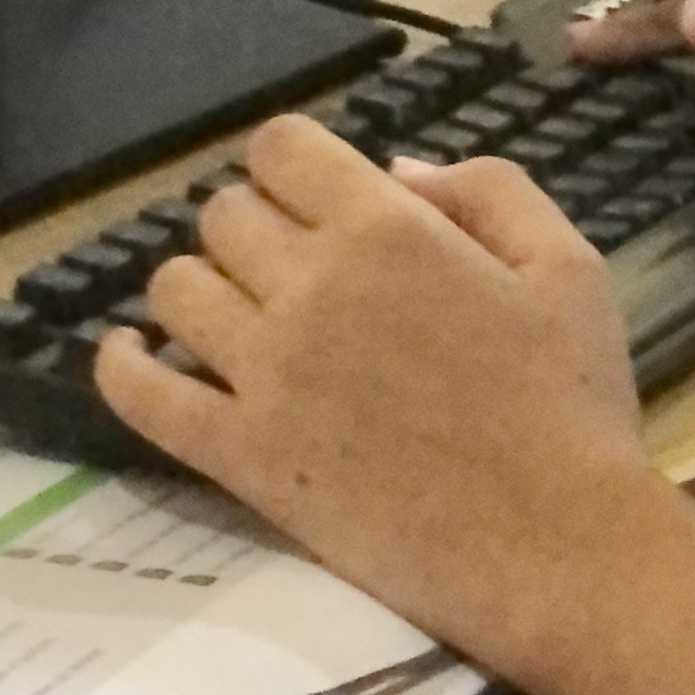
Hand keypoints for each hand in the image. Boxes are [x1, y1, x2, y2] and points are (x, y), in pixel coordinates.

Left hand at [93, 119, 663, 678]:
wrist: (556, 546)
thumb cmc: (574, 405)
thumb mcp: (567, 265)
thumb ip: (486, 190)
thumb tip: (395, 170)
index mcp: (387, 229)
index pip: (280, 148)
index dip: (292, 165)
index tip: (315, 200)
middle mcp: (309, 285)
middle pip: (223, 215)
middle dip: (254, 227)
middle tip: (290, 270)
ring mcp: (264, 371)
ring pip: (174, 289)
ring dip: (200, 289)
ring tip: (235, 317)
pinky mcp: (239, 452)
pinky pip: (141, 393)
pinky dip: (121, 365)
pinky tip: (129, 354)